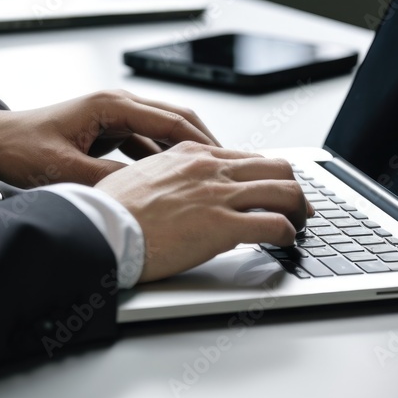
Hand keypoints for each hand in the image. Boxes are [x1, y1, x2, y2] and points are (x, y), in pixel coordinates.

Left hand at [0, 90, 219, 187]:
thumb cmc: (19, 147)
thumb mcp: (64, 170)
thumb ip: (106, 181)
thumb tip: (142, 194)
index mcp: (109, 105)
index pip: (169, 119)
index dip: (200, 141)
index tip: (222, 159)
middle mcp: (114, 105)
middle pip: (173, 120)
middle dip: (202, 143)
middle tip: (226, 166)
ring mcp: (111, 117)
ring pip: (160, 132)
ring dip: (182, 152)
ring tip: (205, 175)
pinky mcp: (105, 132)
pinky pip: (143, 143)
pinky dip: (160, 158)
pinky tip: (172, 179)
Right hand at [94, 143, 312, 281]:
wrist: (98, 229)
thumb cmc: (108, 210)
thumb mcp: (139, 177)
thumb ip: (164, 177)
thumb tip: (171, 190)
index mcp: (190, 154)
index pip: (246, 157)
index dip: (267, 175)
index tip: (272, 190)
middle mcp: (210, 168)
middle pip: (276, 168)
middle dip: (294, 189)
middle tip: (298, 208)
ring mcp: (218, 195)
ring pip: (286, 192)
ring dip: (299, 211)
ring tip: (298, 227)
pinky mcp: (223, 226)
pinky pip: (274, 225)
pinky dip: (288, 234)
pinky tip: (285, 243)